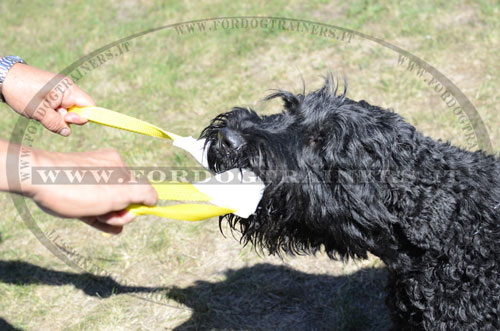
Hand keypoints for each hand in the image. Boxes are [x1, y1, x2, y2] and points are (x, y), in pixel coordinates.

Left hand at [2, 63, 93, 135]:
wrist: (3, 76)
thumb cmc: (21, 91)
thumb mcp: (38, 112)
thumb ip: (55, 123)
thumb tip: (67, 132)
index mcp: (68, 89)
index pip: (90, 105)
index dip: (83, 117)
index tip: (67, 119)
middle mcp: (68, 88)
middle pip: (79, 109)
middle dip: (67, 118)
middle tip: (50, 116)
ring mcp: (60, 89)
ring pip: (68, 109)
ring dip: (57, 116)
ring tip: (41, 112)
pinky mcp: (53, 92)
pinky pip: (60, 106)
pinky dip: (52, 111)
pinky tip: (40, 109)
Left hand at [24, 148, 157, 233]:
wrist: (37, 178)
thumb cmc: (80, 187)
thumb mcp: (120, 192)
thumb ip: (144, 194)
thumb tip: (155, 200)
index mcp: (120, 166)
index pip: (140, 192)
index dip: (135, 208)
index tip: (123, 215)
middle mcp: (108, 170)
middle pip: (124, 199)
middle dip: (119, 213)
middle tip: (105, 217)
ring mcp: (91, 179)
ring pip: (108, 203)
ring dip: (106, 216)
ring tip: (91, 216)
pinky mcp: (77, 188)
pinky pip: (93, 204)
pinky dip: (95, 214)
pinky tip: (91, 218)